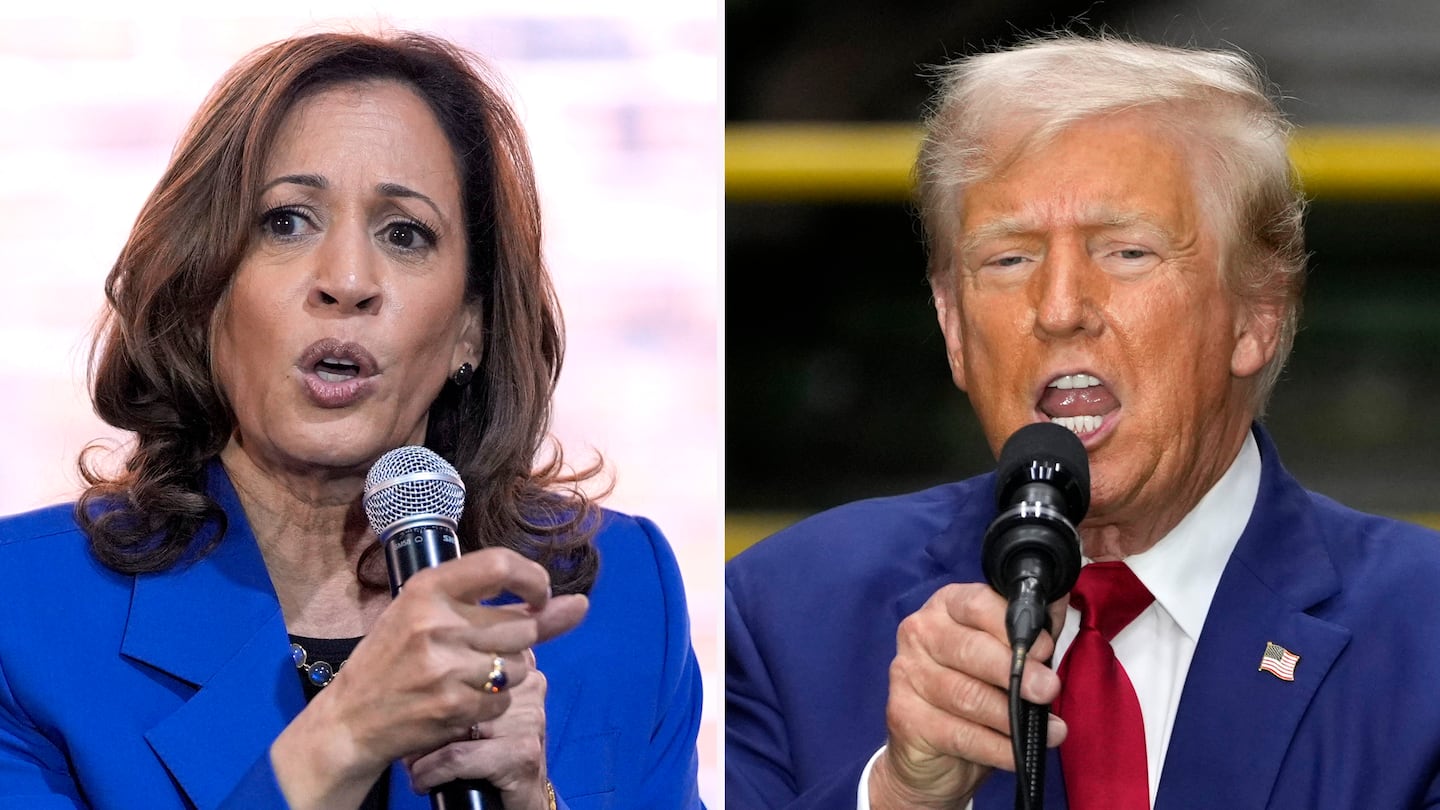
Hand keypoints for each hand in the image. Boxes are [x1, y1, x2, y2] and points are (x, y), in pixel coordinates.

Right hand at [271, 548, 587, 808]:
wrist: (351, 719)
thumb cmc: (393, 658)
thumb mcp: (430, 615)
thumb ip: (505, 606)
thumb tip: (579, 605)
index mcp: (427, 589)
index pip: (500, 565)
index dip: (534, 578)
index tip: (542, 594)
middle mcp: (436, 623)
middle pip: (522, 625)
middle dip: (519, 640)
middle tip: (486, 650)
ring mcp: (445, 667)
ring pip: (518, 666)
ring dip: (506, 674)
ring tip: (469, 675)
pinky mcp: (452, 706)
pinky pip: (503, 701)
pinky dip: (492, 703)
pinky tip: (463, 700)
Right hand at [869, 583, 1066, 809]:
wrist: (934, 754)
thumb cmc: (976, 690)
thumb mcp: (1007, 655)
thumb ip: (1032, 628)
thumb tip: (1059, 598)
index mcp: (945, 608)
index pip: (976, 603)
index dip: (1012, 626)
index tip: (1045, 649)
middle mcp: (919, 633)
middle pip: (969, 648)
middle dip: (1015, 671)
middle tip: (1048, 690)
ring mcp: (906, 674)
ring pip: (965, 695)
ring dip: (1012, 716)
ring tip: (1050, 730)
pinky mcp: (904, 716)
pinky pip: (959, 733)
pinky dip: (995, 746)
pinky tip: (1017, 753)